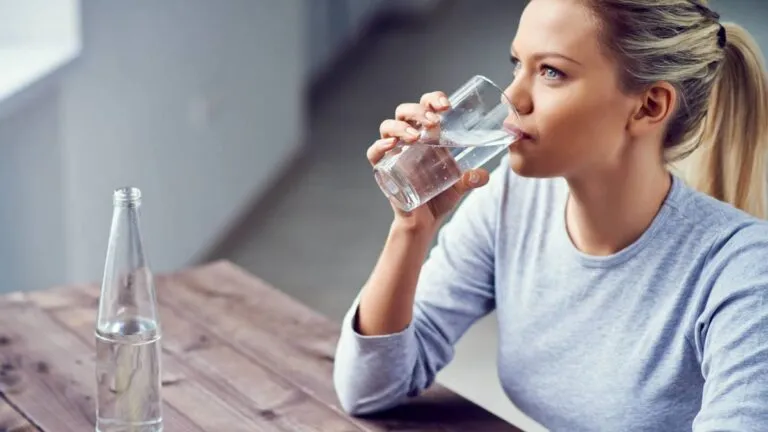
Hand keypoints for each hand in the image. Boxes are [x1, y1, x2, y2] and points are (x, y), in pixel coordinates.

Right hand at [367, 91, 489, 230]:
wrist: (425, 221)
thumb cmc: (440, 196)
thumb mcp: (460, 185)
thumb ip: (472, 179)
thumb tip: (484, 175)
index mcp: (427, 134)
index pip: (426, 106)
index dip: (433, 99)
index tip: (446, 106)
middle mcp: (408, 139)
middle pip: (405, 111)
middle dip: (418, 111)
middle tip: (434, 122)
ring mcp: (394, 152)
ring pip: (388, 126)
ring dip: (401, 126)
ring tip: (416, 136)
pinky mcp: (384, 169)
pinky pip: (374, 153)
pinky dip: (379, 146)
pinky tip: (391, 145)